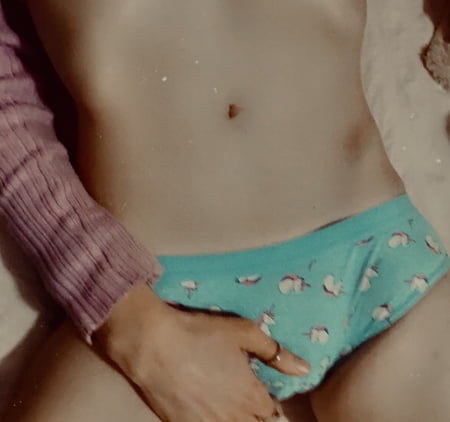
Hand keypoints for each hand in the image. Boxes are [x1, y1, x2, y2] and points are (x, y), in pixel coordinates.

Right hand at [95, 284, 310, 421]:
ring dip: (231, 415)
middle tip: (239, 390)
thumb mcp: (244, 333)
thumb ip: (276, 353)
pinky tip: (201, 400)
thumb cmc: (201, 334)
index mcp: (251, 397)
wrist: (154, 345)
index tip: (258, 385)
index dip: (267, 397)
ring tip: (221, 395)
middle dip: (252, 411)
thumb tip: (305, 369)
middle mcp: (233, 418)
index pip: (271, 410)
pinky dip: (208, 416)